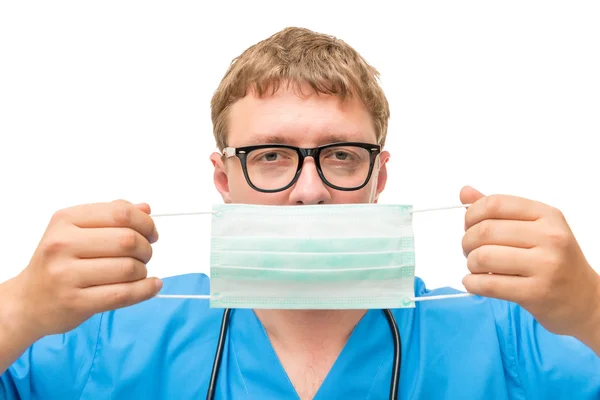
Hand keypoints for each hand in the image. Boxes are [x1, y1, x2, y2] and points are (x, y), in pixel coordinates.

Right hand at [9, 200, 162, 339]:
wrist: (29, 301)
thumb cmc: (58, 263)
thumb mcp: (76, 230)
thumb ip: (111, 216)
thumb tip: (145, 208)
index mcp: (66, 220)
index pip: (120, 213)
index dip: (145, 222)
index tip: (151, 233)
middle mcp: (62, 244)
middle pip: (127, 240)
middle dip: (146, 248)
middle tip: (144, 255)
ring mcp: (66, 275)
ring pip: (128, 268)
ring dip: (143, 270)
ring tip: (138, 272)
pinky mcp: (75, 302)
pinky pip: (123, 294)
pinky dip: (146, 290)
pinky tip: (151, 286)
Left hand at [460, 186, 599, 344]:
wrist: (584, 300)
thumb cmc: (553, 261)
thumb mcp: (533, 228)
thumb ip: (498, 210)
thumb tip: (465, 193)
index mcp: (547, 216)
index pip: (495, 204)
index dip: (471, 215)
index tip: (469, 226)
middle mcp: (550, 237)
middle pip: (485, 231)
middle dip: (467, 242)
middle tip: (470, 251)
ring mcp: (546, 266)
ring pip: (483, 257)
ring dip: (470, 264)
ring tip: (476, 268)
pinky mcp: (537, 293)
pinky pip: (488, 284)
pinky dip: (472, 284)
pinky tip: (474, 283)